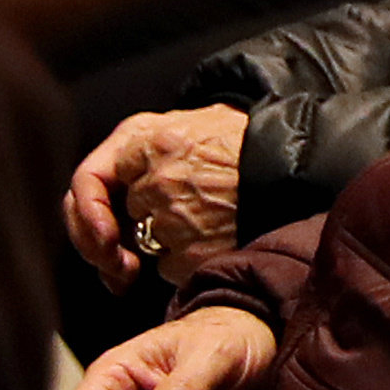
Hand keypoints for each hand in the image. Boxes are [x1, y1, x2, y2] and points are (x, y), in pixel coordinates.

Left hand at [63, 104, 245, 290]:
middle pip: (118, 219)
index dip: (86, 214)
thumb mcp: (193, 123)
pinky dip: (187, 261)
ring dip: (165, 244)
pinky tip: (217, 238)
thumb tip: (106, 186)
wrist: (303, 165)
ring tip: (207, 224)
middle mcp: (153, 175)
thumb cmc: (252, 144)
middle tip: (124, 263)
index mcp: (146, 137)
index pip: (87, 181)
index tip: (100, 236)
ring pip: (146, 243)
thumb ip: (146, 147)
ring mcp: (173, 214)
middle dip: (120, 241)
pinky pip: (170, 266)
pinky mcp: (191, 249)